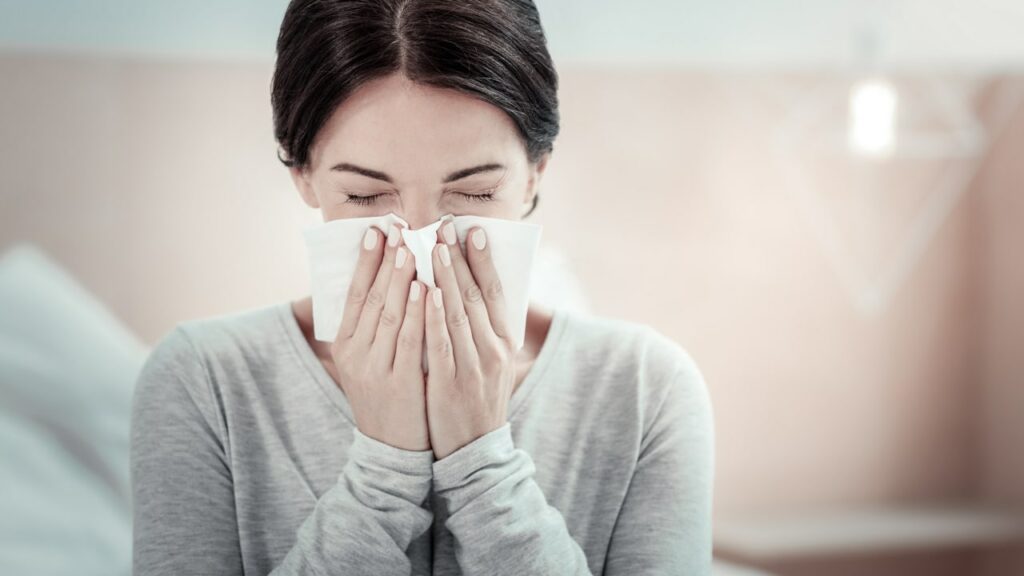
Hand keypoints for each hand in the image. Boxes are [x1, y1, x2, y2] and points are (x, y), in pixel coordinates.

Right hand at [330, 223, 430, 451]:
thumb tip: (385, 280)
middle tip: (398, 229)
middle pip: (371, 298)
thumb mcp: (368, 361)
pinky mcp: (400, 383)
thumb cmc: (386, 396)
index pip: (354, 294)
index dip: (365, 261)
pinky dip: (419, 313)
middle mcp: (355, 354)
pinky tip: (427, 289)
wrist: (391, 449)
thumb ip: (373, 326)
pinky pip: (410, 341)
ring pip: (390, 315)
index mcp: (345, 345)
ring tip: (412, 248)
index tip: (376, 231)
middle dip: (385, 261)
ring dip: (401, 279)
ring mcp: (376, 368)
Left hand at [425, 218, 516, 459]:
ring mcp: (472, 367)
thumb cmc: (479, 399)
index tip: (473, 231)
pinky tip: (425, 293)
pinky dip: (433, 317)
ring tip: (432, 247)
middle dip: (459, 259)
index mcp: (504, 343)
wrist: (475, 450)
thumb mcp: (493, 363)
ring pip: (457, 314)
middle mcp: (493, 351)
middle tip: (443, 227)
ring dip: (445, 278)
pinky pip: (440, 344)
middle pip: (475, 296)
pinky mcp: (450, 383)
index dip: (484, 261)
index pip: (495, 293)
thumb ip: (486, 330)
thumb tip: (477, 290)